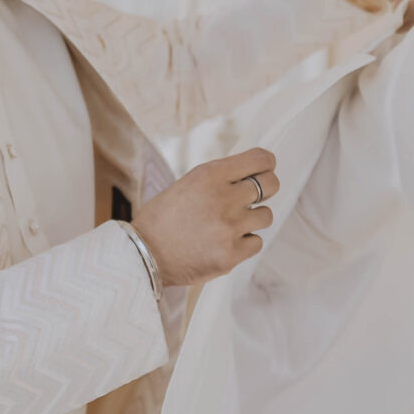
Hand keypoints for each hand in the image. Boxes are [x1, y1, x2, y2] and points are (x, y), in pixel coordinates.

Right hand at [134, 148, 277, 286]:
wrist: (142, 254)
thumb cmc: (163, 219)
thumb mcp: (188, 184)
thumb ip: (220, 179)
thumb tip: (252, 175)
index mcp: (210, 175)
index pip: (261, 159)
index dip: (267, 164)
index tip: (265, 170)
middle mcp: (223, 198)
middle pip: (271, 184)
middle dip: (266, 189)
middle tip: (253, 198)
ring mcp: (230, 228)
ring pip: (266, 216)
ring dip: (251, 220)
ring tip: (228, 225)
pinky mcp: (231, 254)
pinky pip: (256, 242)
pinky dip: (244, 244)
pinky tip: (223, 244)